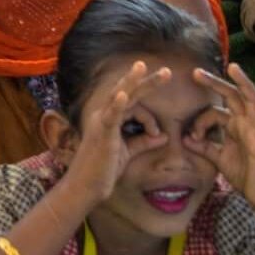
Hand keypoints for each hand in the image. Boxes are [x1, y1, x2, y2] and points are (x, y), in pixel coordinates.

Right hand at [56, 60, 171, 206]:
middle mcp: (104, 114)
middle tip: (167, 71)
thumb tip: (164, 136)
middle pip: (128, 91)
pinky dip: (116, 104)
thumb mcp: (129, 152)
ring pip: (120, 95)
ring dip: (134, 81)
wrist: (87, 187)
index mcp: (111, 118)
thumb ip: (144, 142)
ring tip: (143, 67)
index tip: (156, 134)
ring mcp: (101, 121)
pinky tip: (123, 95)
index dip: (149, 119)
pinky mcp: (102, 133)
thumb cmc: (104, 170)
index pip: (134, 106)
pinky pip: (110, 115)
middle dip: (147, 80)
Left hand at [190, 65, 254, 208]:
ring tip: (234, 69)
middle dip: (214, 83)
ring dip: (243, 83)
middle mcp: (245, 122)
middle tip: (195, 72)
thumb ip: (204, 147)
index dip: (200, 121)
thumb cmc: (243, 173)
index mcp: (234, 125)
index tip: (192, 136)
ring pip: (250, 100)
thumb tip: (185, 138)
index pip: (214, 111)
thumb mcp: (218, 158)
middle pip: (231, 95)